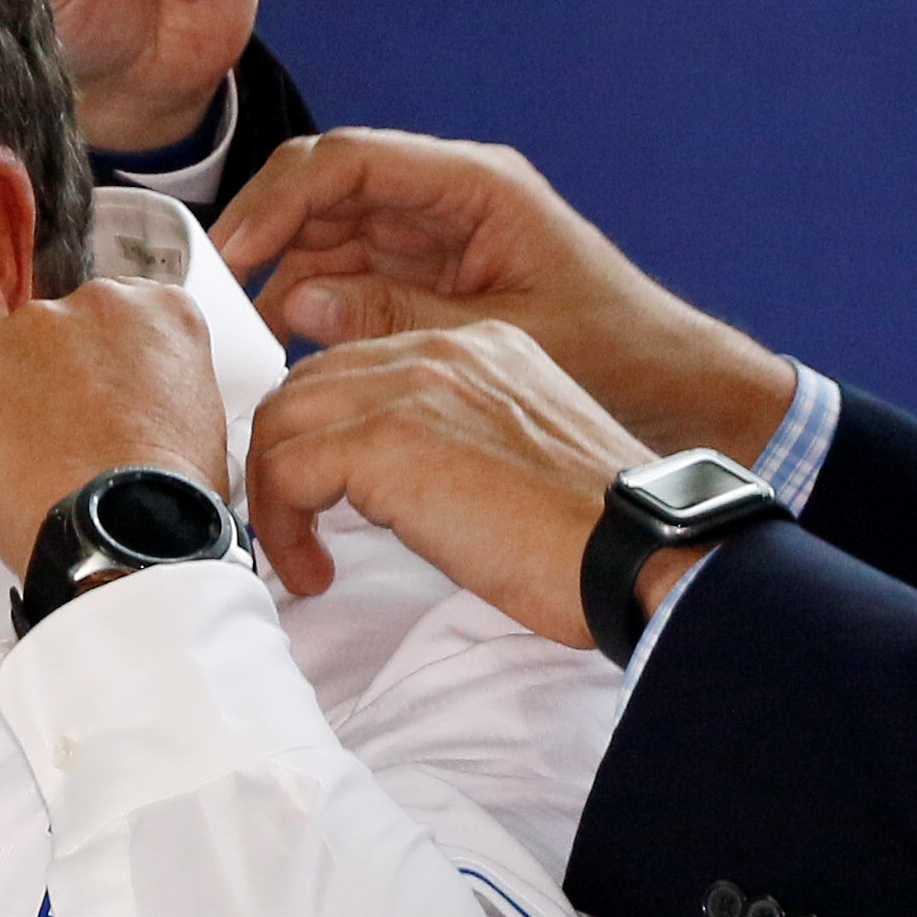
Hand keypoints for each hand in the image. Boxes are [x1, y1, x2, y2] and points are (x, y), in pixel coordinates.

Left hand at [0, 278, 233, 577]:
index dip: (112, 362)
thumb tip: (139, 399)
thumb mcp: (203, 420)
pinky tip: (8, 456)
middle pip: (70, 327)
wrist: (117, 527)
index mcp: (165, 311)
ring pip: (17, 349)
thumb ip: (164, 381)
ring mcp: (36, 322)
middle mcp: (101, 301)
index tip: (107, 393)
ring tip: (39, 453)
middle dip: (65, 370)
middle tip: (72, 430)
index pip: (129, 314)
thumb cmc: (165, 494)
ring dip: (20, 390)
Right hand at [214, 129, 796, 462]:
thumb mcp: (501, 337)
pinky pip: (355, 286)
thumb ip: (397, 316)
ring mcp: (438, 244)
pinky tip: (289, 360)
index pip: (346, 163)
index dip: (277, 202)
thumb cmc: (621, 356)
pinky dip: (317, 315)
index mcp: (475, 187)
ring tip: (244, 345)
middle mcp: (449, 203)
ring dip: (286, 284)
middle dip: (268, 242)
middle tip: (218, 305)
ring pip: (332, 244)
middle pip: (326, 198)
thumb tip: (294, 302)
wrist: (683, 394)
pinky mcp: (434, 288)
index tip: (233, 254)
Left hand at [241, 325, 657, 649]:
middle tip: (295, 526)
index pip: (358, 367)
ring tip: (302, 555)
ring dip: (276, 495)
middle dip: (284, 459)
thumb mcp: (521, 458)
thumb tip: (388, 483)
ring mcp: (412, 387)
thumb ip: (455, 440)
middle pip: (307, 384)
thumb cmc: (596, 533)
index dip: (323, 434)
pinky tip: (314, 570)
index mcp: (479, 346)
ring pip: (284, 422)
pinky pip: (287, 470)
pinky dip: (282, 527)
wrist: (640, 551)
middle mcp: (442, 348)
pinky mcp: (387, 441)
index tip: (320, 497)